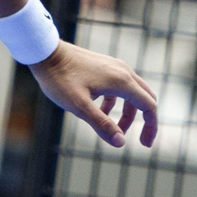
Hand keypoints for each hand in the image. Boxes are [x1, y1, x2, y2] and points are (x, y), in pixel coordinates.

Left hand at [29, 41, 158, 148]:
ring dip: (128, 112)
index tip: (145, 145)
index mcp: (122, 81)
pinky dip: (115, 102)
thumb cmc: (60, 78)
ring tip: (114, 129)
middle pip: (145, 98)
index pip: (149, 106)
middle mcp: (122, 71)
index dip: (151, 127)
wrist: (44, 52)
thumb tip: (121, 143)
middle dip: (145, 120)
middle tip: (140, 141)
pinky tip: (100, 111)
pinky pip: (118, 86)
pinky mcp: (103, 65)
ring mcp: (113, 66)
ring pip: (131, 92)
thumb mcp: (79, 106)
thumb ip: (101, 124)